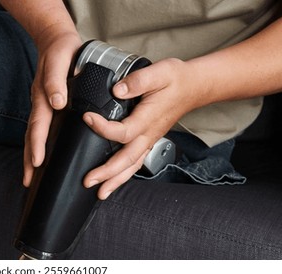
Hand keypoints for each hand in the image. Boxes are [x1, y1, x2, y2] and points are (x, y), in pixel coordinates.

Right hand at [21, 32, 82, 186]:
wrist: (55, 39)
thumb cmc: (61, 50)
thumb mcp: (61, 59)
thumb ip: (56, 81)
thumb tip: (58, 102)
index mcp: (43, 97)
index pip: (38, 126)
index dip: (37, 145)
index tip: (36, 162)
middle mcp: (41, 105)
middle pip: (31, 137)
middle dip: (28, 160)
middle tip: (27, 181)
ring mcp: (43, 107)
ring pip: (34, 135)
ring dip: (31, 156)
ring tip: (30, 176)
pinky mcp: (48, 107)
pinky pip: (42, 129)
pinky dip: (39, 145)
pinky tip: (43, 157)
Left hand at [81, 58, 205, 199]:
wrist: (194, 86)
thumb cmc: (176, 79)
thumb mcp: (158, 72)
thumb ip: (138, 81)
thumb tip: (118, 90)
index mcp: (148, 118)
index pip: (123, 131)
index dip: (103, 128)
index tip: (87, 117)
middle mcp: (149, 134)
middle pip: (127, 159)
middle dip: (107, 173)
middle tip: (88, 180)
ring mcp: (150, 139)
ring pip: (132, 166)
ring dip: (115, 180)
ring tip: (100, 193)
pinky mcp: (149, 140)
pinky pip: (136, 162)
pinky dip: (124, 174)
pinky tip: (113, 181)